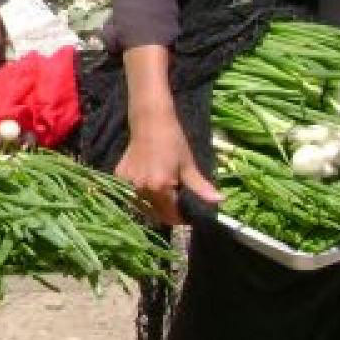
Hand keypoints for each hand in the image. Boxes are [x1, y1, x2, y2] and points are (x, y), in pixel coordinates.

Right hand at [115, 110, 220, 226]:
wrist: (149, 120)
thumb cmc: (172, 140)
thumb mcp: (188, 164)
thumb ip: (200, 187)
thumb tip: (220, 200)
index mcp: (160, 188)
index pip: (170, 216)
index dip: (181, 218)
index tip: (187, 214)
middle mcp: (141, 189)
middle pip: (155, 213)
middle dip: (167, 212)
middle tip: (176, 203)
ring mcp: (127, 183)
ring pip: (142, 205)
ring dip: (153, 205)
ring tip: (162, 193)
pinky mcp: (119, 176)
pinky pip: (131, 193)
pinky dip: (140, 193)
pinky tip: (148, 182)